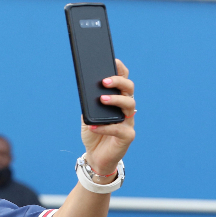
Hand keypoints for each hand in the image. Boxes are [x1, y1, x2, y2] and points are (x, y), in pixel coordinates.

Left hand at [80, 59, 135, 177]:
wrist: (95, 156)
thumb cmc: (93, 133)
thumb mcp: (87, 116)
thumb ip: (88, 104)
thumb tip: (85, 89)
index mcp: (118, 101)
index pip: (123, 81)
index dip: (120, 70)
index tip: (113, 60)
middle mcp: (126, 109)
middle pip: (129, 89)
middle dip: (118, 82)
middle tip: (104, 81)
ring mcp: (129, 122)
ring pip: (130, 105)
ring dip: (116, 100)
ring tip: (101, 99)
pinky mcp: (127, 136)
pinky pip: (120, 129)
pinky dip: (106, 127)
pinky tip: (94, 126)